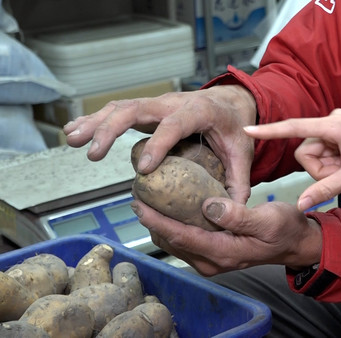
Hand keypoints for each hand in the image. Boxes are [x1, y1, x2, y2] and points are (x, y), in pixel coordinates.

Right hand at [63, 85, 256, 202]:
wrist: (230, 101)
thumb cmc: (234, 127)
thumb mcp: (242, 152)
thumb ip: (238, 181)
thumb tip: (230, 213)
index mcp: (200, 111)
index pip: (175, 125)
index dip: (159, 144)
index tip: (143, 169)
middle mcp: (174, 103)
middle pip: (137, 109)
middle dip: (112, 129)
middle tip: (93, 154)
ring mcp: (158, 104)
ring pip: (121, 107)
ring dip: (95, 122)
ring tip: (71, 140)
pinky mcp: (148, 108)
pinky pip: (117, 110)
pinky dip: (95, 119)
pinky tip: (73, 131)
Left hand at [130, 198, 322, 275]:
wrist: (296, 243)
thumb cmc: (285, 229)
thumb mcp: (268, 219)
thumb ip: (238, 215)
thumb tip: (209, 207)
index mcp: (224, 252)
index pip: (181, 236)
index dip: (157, 220)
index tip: (139, 203)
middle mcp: (213, 261)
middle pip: (172, 242)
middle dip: (152, 221)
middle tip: (138, 195)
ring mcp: (212, 260)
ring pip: (175, 243)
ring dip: (159, 223)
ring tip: (148, 200)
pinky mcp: (213, 254)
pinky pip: (185, 241)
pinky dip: (173, 226)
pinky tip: (169, 209)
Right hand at [244, 109, 340, 210]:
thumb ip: (324, 190)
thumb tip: (300, 205)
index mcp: (333, 126)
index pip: (294, 128)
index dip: (269, 131)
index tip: (247, 129)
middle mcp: (331, 120)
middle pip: (306, 151)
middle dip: (319, 168)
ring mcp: (336, 125)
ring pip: (315, 153)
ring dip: (328, 167)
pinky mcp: (340, 130)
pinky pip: (325, 150)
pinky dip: (334, 162)